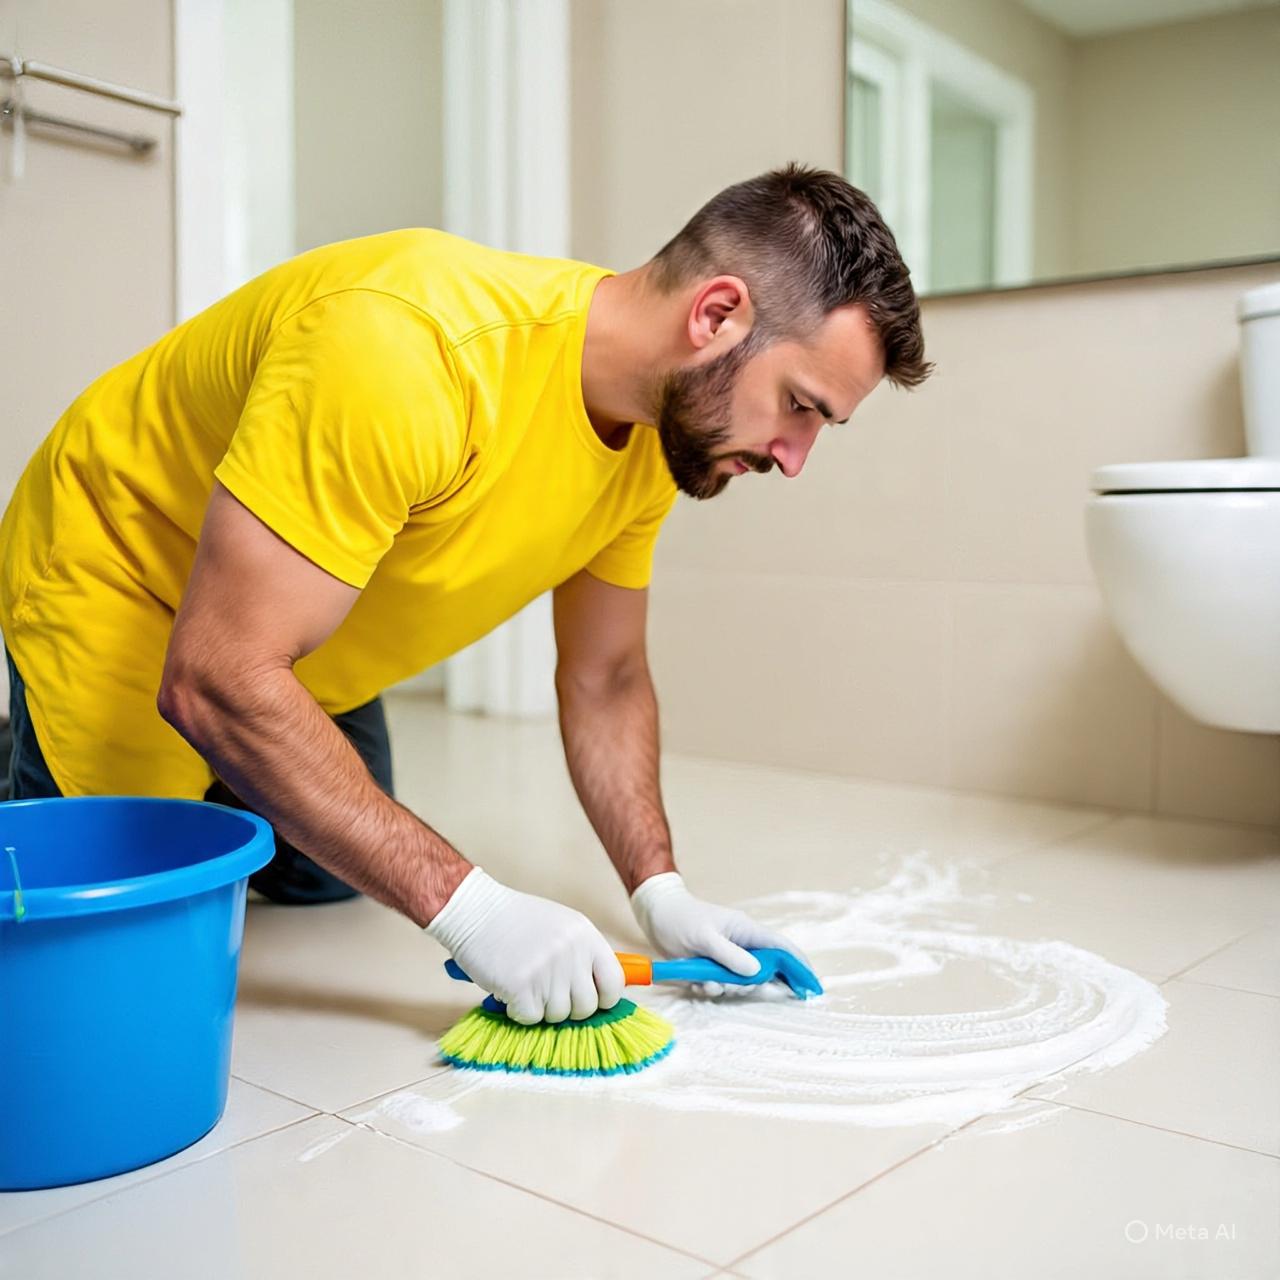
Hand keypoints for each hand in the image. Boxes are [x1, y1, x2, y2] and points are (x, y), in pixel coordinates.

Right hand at [425, 867, 624, 1024]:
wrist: (475, 910)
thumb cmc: (514, 921)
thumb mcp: (560, 927)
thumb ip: (580, 956)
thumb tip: (598, 996)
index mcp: (585, 936)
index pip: (614, 983)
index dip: (603, 999)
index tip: (590, 1000)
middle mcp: (571, 952)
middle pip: (586, 1007)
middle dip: (567, 1008)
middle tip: (546, 993)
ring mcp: (547, 969)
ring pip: (557, 1016)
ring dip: (539, 1007)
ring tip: (524, 981)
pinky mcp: (521, 986)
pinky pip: (530, 1018)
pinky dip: (517, 1010)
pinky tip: (508, 987)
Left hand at [630, 871, 813, 996]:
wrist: (657, 914)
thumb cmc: (681, 919)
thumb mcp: (705, 938)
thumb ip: (730, 955)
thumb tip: (757, 973)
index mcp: (746, 931)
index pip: (781, 948)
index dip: (799, 966)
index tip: (812, 987)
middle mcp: (742, 944)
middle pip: (764, 972)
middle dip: (750, 985)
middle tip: (729, 985)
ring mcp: (728, 956)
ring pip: (742, 982)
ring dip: (726, 988)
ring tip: (706, 980)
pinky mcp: (714, 967)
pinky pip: (722, 985)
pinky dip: (711, 988)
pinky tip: (696, 981)